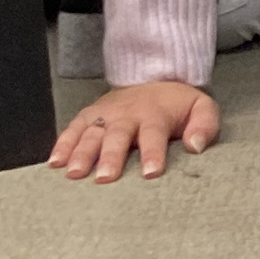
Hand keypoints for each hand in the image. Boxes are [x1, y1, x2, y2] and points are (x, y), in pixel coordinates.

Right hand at [51, 81, 219, 181]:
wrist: (153, 80)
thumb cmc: (177, 105)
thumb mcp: (201, 107)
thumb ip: (204, 125)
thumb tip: (196, 146)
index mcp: (155, 113)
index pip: (154, 134)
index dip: (153, 152)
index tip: (151, 173)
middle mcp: (126, 114)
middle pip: (117, 135)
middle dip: (111, 156)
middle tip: (106, 178)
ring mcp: (105, 114)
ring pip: (91, 133)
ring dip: (81, 153)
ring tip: (74, 173)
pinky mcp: (89, 115)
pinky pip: (73, 129)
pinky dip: (62, 144)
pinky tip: (54, 163)